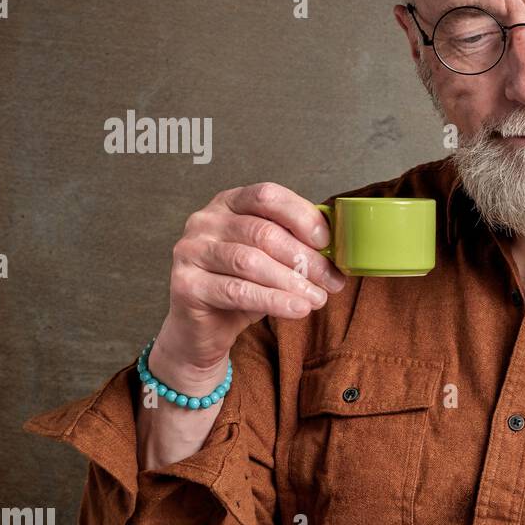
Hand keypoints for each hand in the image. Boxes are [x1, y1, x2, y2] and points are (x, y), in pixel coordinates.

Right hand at [151, 182, 346, 388]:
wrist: (202, 328)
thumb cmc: (242, 286)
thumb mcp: (271, 259)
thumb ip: (295, 245)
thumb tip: (339, 249)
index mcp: (228, 203)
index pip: (267, 196)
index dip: (301, 216)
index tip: (327, 242)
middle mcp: (205, 220)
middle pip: (263, 232)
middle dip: (305, 259)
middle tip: (332, 281)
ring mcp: (191, 250)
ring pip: (251, 261)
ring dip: (292, 282)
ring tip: (318, 298)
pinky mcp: (185, 284)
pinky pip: (237, 291)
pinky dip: (273, 300)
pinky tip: (297, 309)